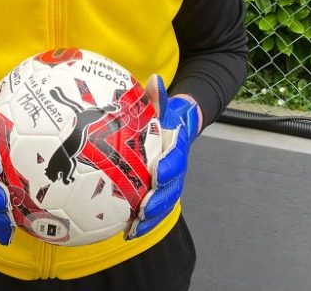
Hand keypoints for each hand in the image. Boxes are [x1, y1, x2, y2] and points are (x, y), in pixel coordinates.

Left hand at [127, 75, 201, 238]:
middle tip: (142, 210)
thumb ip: (160, 96)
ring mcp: (171, 181)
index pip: (175, 158)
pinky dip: (144, 221)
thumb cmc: (168, 115)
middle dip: (159, 201)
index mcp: (177, 147)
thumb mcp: (165, 104)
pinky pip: (154, 208)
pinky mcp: (161, 190)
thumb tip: (155, 79)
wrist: (183, 125)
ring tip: (135, 228)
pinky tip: (126, 232)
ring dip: (152, 217)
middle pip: (171, 188)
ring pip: (164, 202)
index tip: (157, 172)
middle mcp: (177, 167)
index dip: (168, 167)